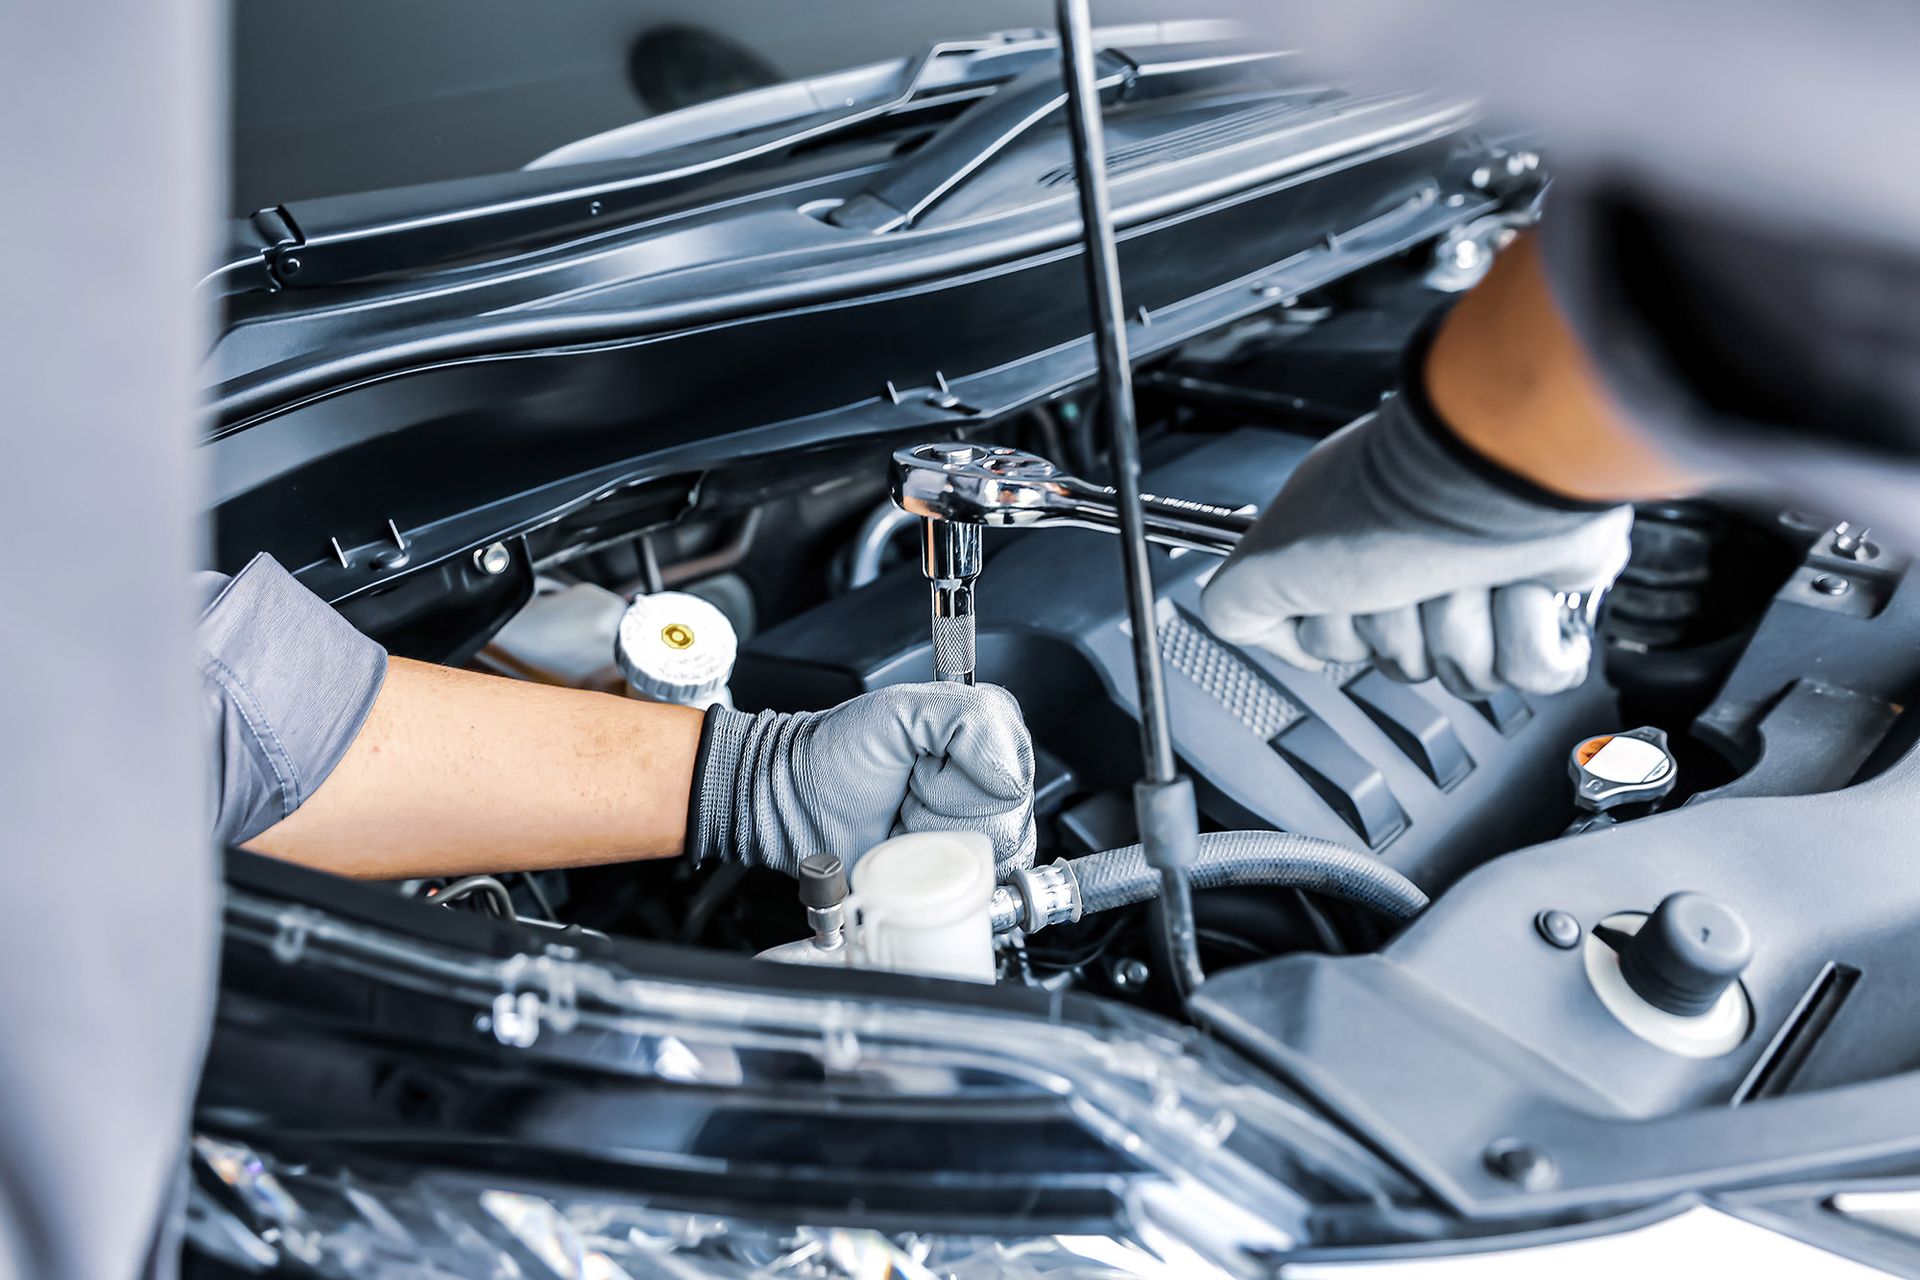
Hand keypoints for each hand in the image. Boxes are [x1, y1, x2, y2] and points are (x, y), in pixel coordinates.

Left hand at [688, 682, 1035, 875]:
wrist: (789, 803)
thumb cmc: (835, 756)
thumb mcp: (900, 711)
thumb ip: (969, 719)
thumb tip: (1010, 777)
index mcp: (986, 738)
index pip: (1014, 775)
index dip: (964, 779)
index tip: (922, 767)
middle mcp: (989, 786)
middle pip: (1007, 820)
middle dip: (945, 811)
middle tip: (907, 793)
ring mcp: (974, 835)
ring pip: (991, 857)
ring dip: (936, 844)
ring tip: (904, 821)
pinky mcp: (956, 877)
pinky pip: (976, 889)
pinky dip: (934, 876)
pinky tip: (908, 851)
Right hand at [1201, 392, 1632, 697]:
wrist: (1500, 474)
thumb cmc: (1396, 503)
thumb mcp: (1266, 562)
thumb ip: (1234, 605)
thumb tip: (1262, 637)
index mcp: (1349, 553)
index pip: (1332, 645)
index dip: (1334, 634)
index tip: (1340, 591)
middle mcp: (1413, 565)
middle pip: (1398, 664)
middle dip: (1404, 631)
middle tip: (1405, 574)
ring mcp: (1480, 585)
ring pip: (1465, 673)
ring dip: (1465, 628)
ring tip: (1465, 570)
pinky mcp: (1545, 604)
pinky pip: (1533, 671)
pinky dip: (1526, 635)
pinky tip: (1516, 589)